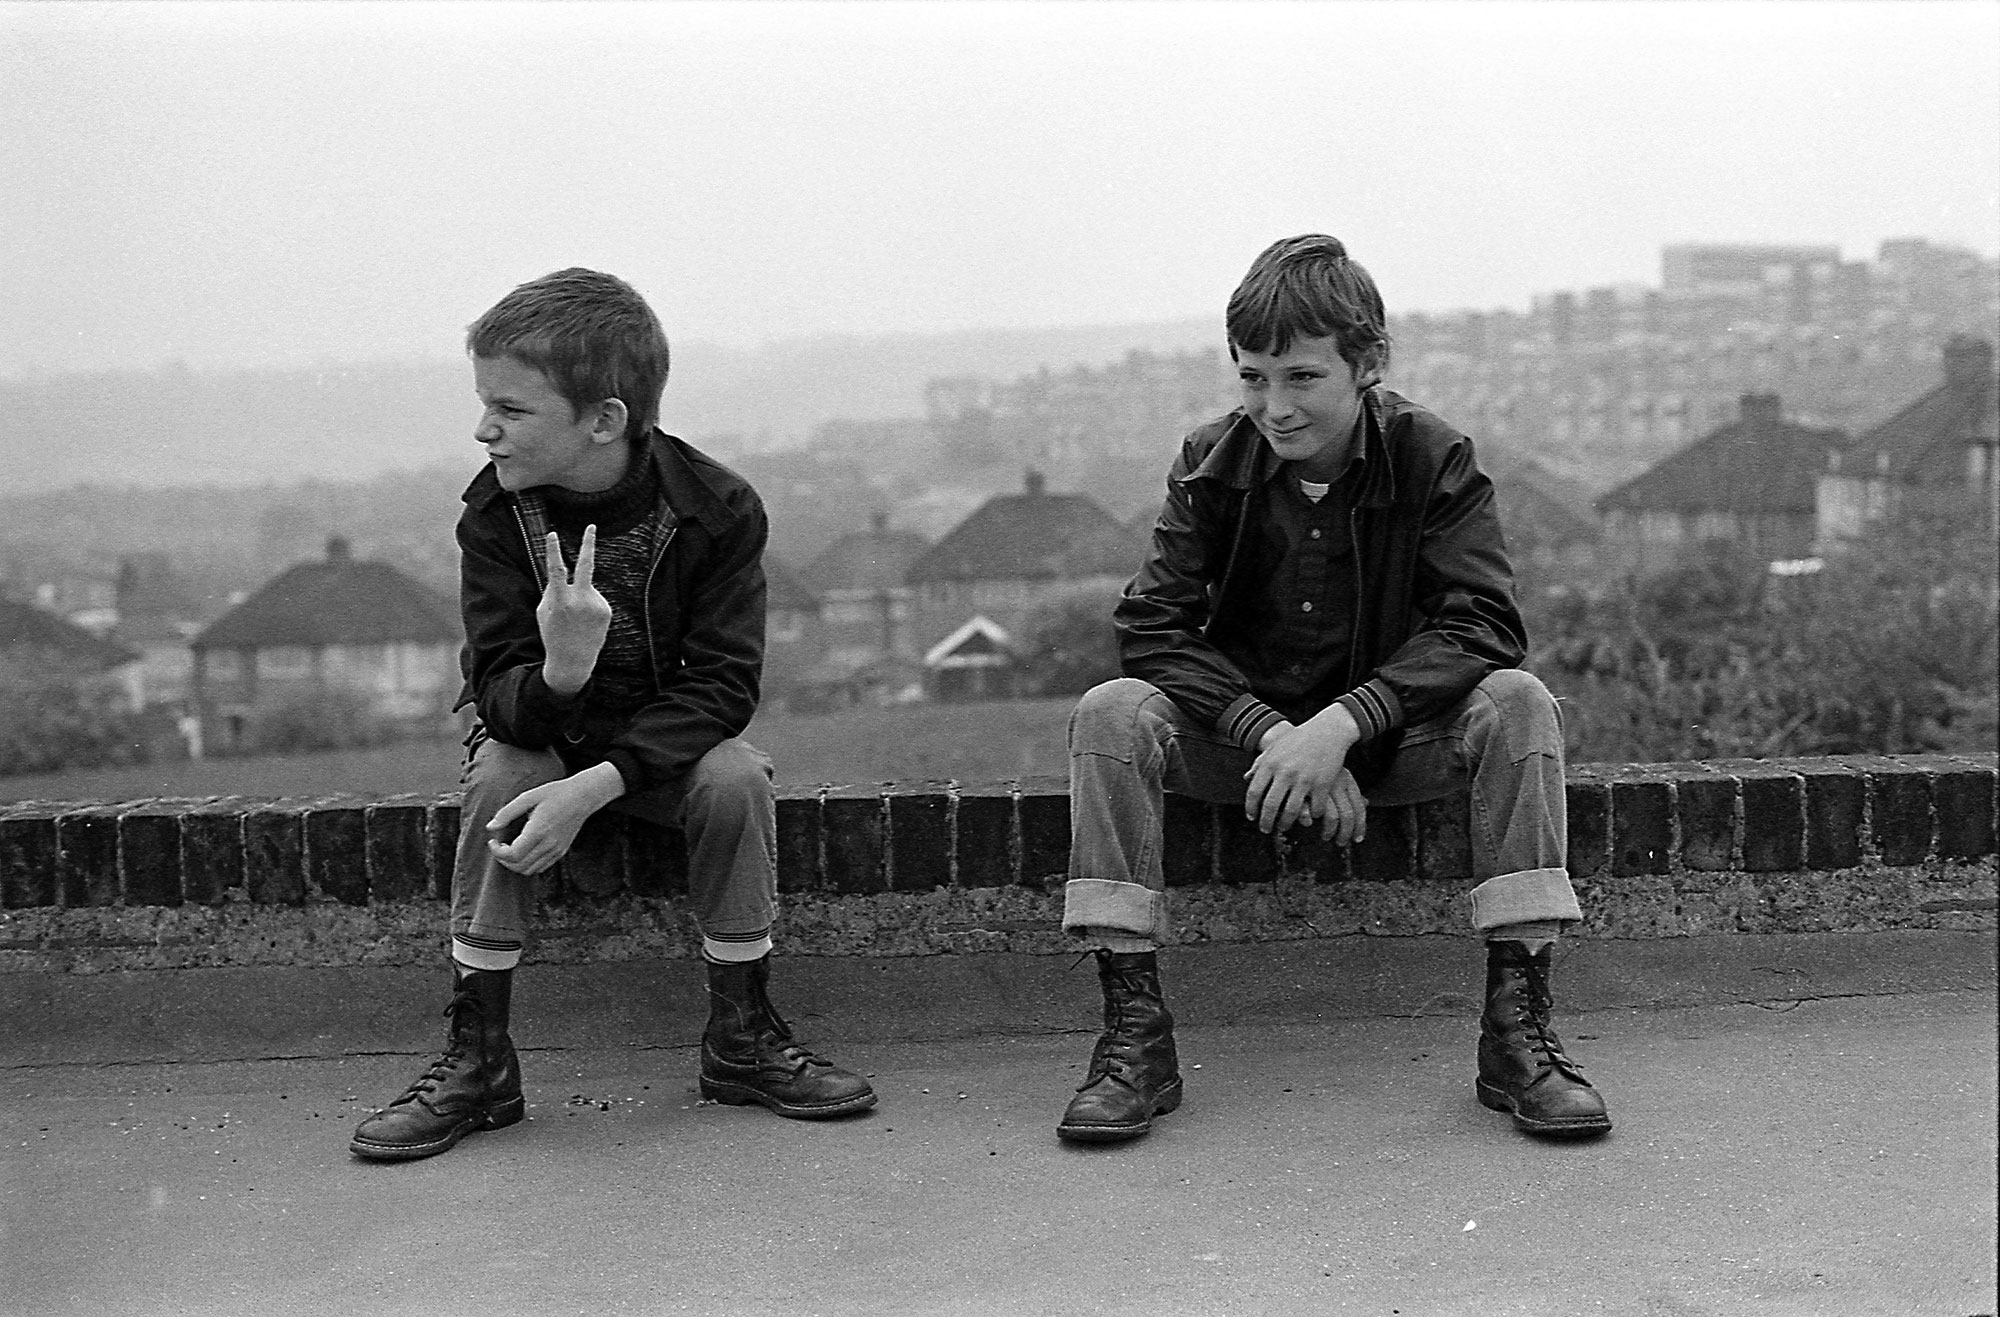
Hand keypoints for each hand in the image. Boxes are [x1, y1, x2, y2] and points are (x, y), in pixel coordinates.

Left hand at [485, 763, 625, 875]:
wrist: (584, 796)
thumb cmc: (555, 793)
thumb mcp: (528, 796)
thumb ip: (507, 813)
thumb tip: (490, 827)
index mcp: (538, 830)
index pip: (513, 855)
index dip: (497, 852)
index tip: (493, 841)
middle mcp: (548, 844)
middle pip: (519, 866)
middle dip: (503, 860)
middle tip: (499, 847)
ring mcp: (557, 850)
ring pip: (529, 870)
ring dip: (515, 865)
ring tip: (509, 850)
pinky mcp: (561, 851)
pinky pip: (541, 867)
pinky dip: (528, 865)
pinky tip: (524, 851)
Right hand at [536, 526, 609, 694]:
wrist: (573, 660)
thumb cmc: (553, 633)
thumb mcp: (544, 612)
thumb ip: (553, 590)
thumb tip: (564, 573)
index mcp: (560, 600)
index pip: (556, 570)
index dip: (554, 551)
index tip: (552, 534)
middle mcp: (581, 600)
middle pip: (586, 565)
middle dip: (588, 543)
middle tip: (592, 525)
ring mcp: (596, 605)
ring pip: (587, 587)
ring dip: (580, 596)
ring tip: (576, 618)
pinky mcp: (607, 610)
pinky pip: (595, 598)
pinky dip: (589, 604)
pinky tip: (586, 621)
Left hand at [1244, 706, 1367, 842]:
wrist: (1327, 730)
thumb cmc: (1299, 739)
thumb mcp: (1275, 747)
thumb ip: (1260, 763)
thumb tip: (1247, 778)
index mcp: (1270, 763)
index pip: (1254, 792)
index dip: (1251, 808)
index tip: (1252, 817)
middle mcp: (1285, 773)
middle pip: (1270, 806)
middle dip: (1266, 822)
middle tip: (1265, 829)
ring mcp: (1304, 779)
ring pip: (1292, 811)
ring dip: (1286, 823)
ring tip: (1283, 827)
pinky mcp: (1322, 784)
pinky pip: (1315, 808)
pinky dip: (1312, 815)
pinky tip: (1310, 816)